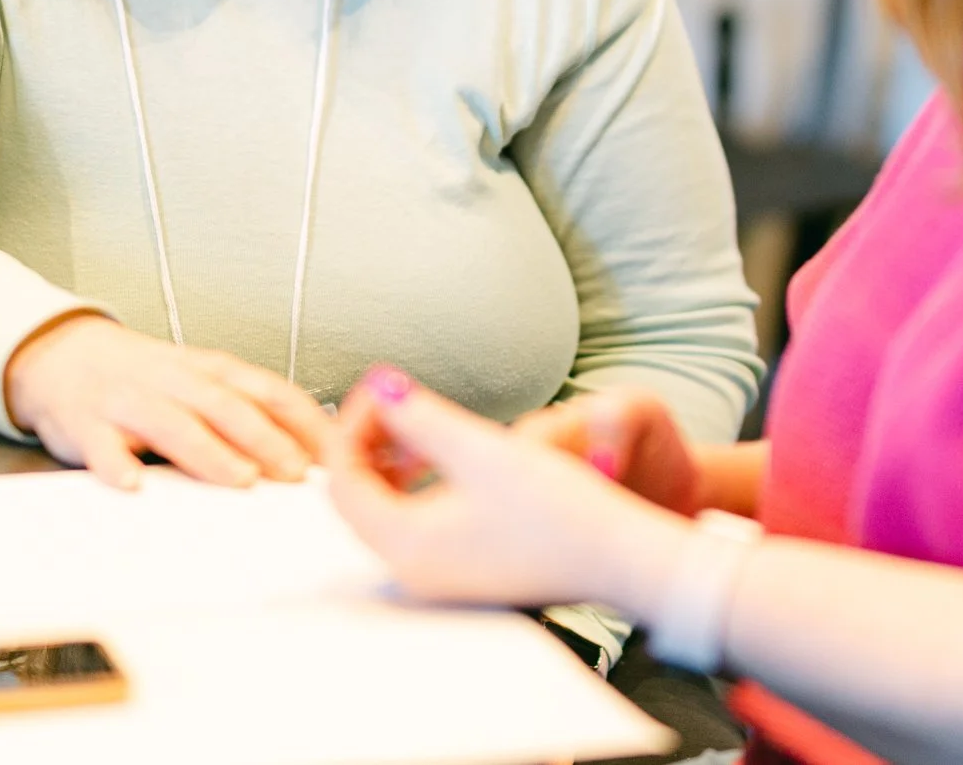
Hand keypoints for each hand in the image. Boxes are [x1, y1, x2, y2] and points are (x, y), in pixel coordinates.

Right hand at [5, 314, 327, 488]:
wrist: (63, 354)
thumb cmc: (146, 377)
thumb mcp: (202, 382)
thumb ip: (247, 410)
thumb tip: (309, 454)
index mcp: (211, 371)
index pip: (267, 391)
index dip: (303, 420)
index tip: (333, 452)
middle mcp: (174, 381)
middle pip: (226, 406)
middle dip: (264, 438)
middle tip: (294, 472)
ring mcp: (131, 400)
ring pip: (174, 423)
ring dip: (209, 450)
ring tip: (239, 477)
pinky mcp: (88, 424)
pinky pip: (101, 445)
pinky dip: (116, 464)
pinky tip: (132, 484)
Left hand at [326, 366, 689, 612]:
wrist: (620, 559)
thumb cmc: (561, 510)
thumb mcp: (484, 450)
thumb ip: (421, 416)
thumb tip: (377, 386)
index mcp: (408, 545)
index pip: (341, 479)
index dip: (353, 425)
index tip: (382, 388)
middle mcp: (413, 571)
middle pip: (355, 498)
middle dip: (366, 441)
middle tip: (393, 399)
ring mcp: (436, 577)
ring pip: (382, 510)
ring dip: (389, 462)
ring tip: (416, 422)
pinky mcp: (460, 572)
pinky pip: (411, 523)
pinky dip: (412, 486)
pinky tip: (442, 458)